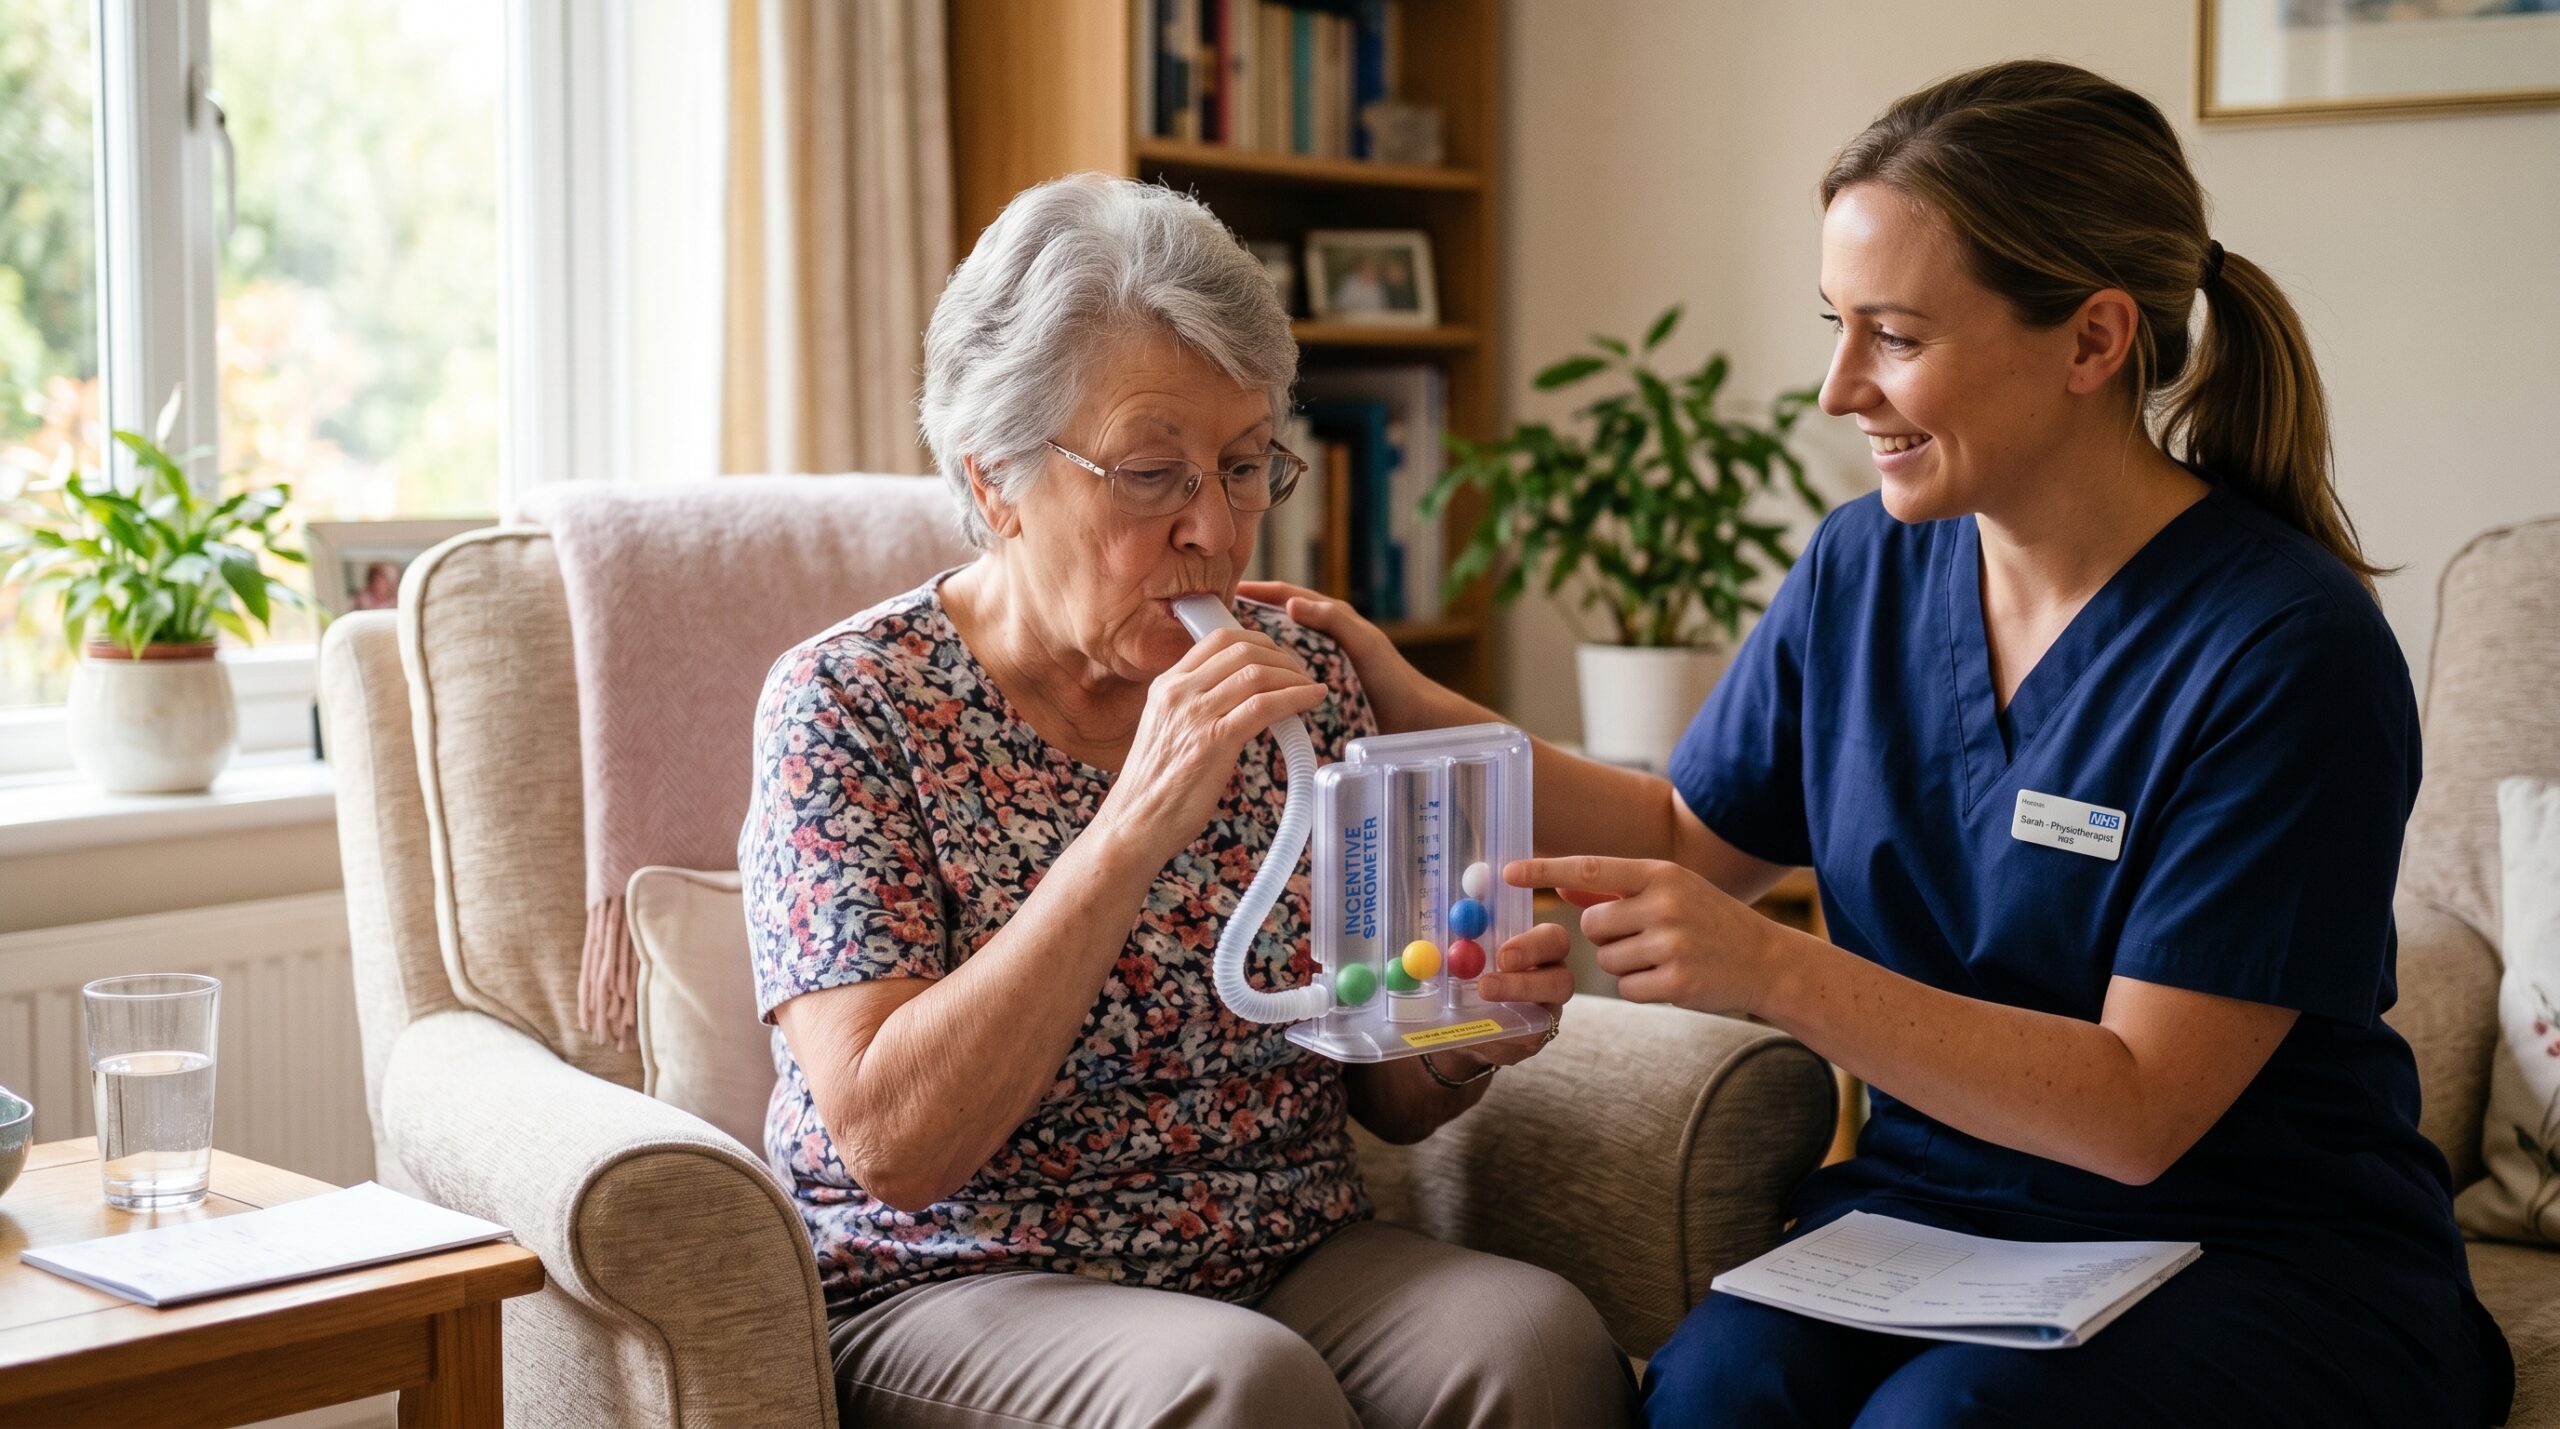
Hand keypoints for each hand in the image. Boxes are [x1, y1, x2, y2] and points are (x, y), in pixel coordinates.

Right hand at [1097, 626, 1327, 864]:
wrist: (1135, 822)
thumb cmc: (1156, 786)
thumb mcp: (1168, 729)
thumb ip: (1194, 706)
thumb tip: (1239, 696)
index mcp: (1166, 685)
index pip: (1218, 639)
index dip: (1258, 641)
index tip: (1279, 657)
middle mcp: (1178, 692)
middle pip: (1242, 649)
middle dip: (1282, 657)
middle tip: (1301, 674)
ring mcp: (1195, 715)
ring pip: (1257, 673)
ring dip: (1294, 676)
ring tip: (1310, 688)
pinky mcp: (1213, 741)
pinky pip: (1265, 705)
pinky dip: (1296, 697)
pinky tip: (1313, 699)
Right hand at [1237, 580, 1467, 734]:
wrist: (1411, 721)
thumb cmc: (1392, 678)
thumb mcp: (1364, 643)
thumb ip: (1333, 619)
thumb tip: (1292, 603)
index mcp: (1328, 619)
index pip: (1283, 597)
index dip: (1255, 592)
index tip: (1226, 592)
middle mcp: (1317, 639)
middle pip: (1271, 624)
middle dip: (1244, 621)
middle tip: (1209, 629)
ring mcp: (1312, 667)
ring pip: (1273, 655)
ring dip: (1250, 656)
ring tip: (1218, 662)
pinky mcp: (1311, 693)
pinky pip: (1280, 682)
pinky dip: (1263, 683)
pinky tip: (1243, 692)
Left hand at [1430, 921, 1576, 1075]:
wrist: (1466, 1019)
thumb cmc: (1471, 976)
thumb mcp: (1464, 955)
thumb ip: (1456, 945)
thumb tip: (1425, 946)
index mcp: (1540, 950)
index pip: (1553, 940)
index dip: (1533, 945)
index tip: (1501, 954)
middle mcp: (1552, 980)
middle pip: (1563, 979)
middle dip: (1524, 983)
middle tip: (1486, 985)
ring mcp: (1547, 1014)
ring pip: (1549, 1016)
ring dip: (1510, 1016)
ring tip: (1477, 1009)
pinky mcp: (1534, 1041)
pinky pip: (1525, 1043)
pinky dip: (1498, 1040)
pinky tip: (1477, 1036)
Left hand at [1507, 856, 1781, 1016]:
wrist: (1767, 961)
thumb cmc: (1711, 921)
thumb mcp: (1671, 891)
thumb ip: (1617, 888)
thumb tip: (1564, 884)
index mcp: (1661, 874)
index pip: (1591, 868)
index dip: (1545, 870)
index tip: (1509, 872)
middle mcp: (1665, 904)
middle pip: (1592, 925)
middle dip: (1606, 936)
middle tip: (1644, 937)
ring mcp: (1672, 944)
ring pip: (1606, 960)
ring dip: (1625, 964)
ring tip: (1665, 956)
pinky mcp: (1676, 982)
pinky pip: (1626, 988)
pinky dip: (1640, 988)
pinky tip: (1671, 978)